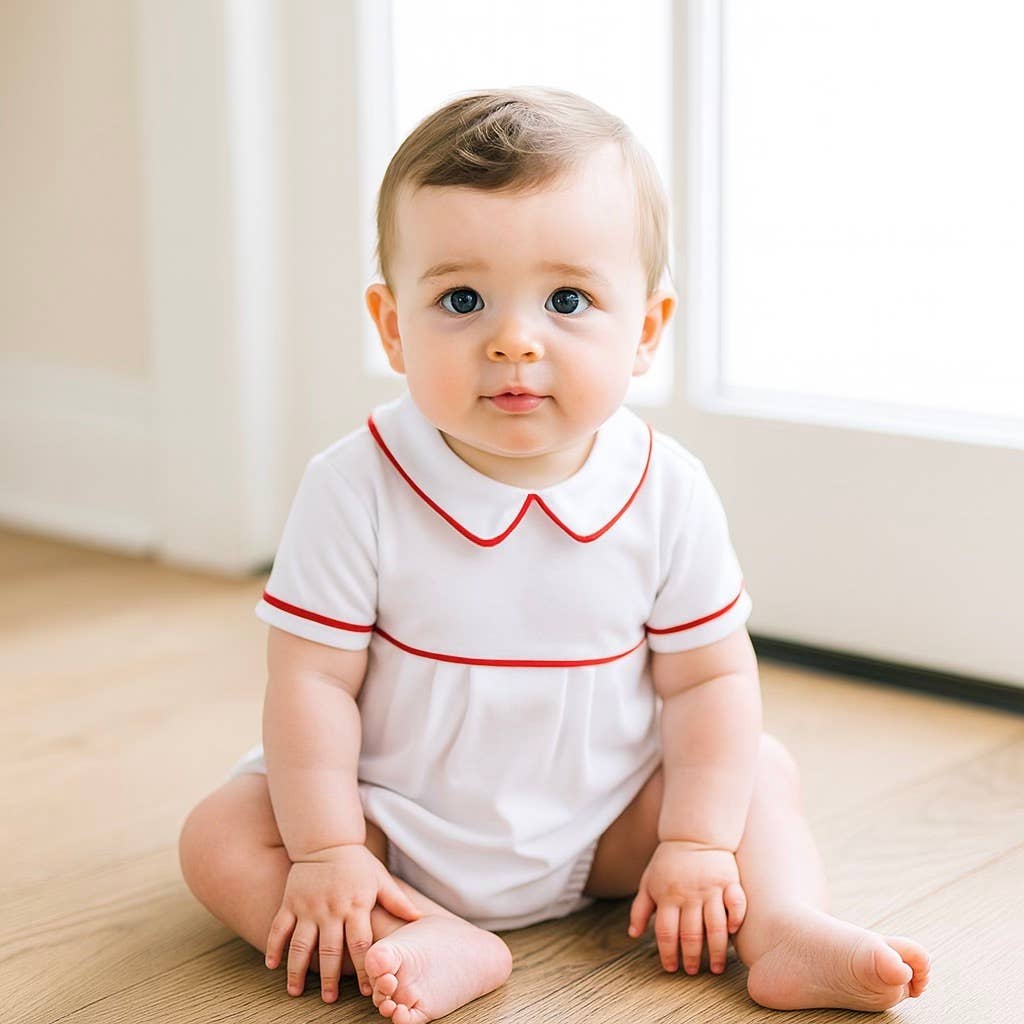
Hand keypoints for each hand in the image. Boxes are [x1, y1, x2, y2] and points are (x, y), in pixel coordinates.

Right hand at [264, 843, 420, 1002]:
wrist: (326, 839)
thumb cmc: (356, 862)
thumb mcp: (380, 878)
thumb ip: (397, 900)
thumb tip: (419, 918)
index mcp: (355, 906)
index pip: (361, 944)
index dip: (364, 969)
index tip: (368, 990)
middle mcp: (331, 909)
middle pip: (330, 951)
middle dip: (329, 978)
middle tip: (330, 1000)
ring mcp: (308, 907)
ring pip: (300, 945)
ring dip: (297, 970)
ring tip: (295, 992)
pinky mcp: (290, 902)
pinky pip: (278, 928)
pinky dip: (273, 947)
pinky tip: (272, 965)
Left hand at [628, 841, 746, 974]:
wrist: (693, 833)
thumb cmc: (669, 861)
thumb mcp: (648, 881)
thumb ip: (640, 908)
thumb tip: (634, 935)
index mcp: (667, 895)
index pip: (666, 932)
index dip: (668, 953)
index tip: (671, 968)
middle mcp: (689, 894)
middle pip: (691, 934)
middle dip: (691, 958)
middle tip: (692, 972)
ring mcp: (711, 888)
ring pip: (716, 927)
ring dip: (716, 951)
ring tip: (715, 967)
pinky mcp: (729, 881)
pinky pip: (737, 903)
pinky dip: (736, 919)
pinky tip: (734, 933)